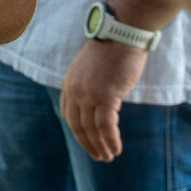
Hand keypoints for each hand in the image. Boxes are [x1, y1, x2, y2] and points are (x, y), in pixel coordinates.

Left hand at [60, 38, 146, 161]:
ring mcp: (88, 94)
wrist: (122, 33)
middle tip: (99, 157)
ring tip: (109, 157)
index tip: (88, 142)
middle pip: (77, 125)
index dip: (78, 132)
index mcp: (69, 83)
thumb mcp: (94, 70)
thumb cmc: (114, 49)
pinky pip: (105, 126)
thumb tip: (101, 102)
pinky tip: (117, 148)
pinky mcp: (105, 96)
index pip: (68, 114)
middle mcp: (75, 90)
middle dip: (87, 144)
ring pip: (91, 128)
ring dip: (100, 146)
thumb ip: (92, 86)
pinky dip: (111, 139)